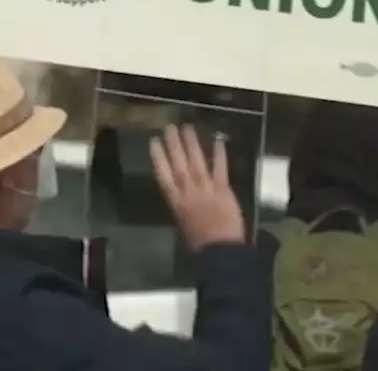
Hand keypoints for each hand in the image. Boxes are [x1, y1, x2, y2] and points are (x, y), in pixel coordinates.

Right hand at [149, 124, 245, 249]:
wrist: (220, 250)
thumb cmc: (202, 242)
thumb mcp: (184, 223)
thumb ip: (183, 205)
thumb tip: (181, 191)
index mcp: (176, 203)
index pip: (163, 177)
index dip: (158, 159)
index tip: (154, 142)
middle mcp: (188, 193)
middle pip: (178, 165)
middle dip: (173, 145)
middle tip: (169, 127)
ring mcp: (205, 190)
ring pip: (196, 163)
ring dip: (191, 144)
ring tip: (187, 127)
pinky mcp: (223, 190)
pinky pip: (220, 169)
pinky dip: (219, 154)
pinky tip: (218, 139)